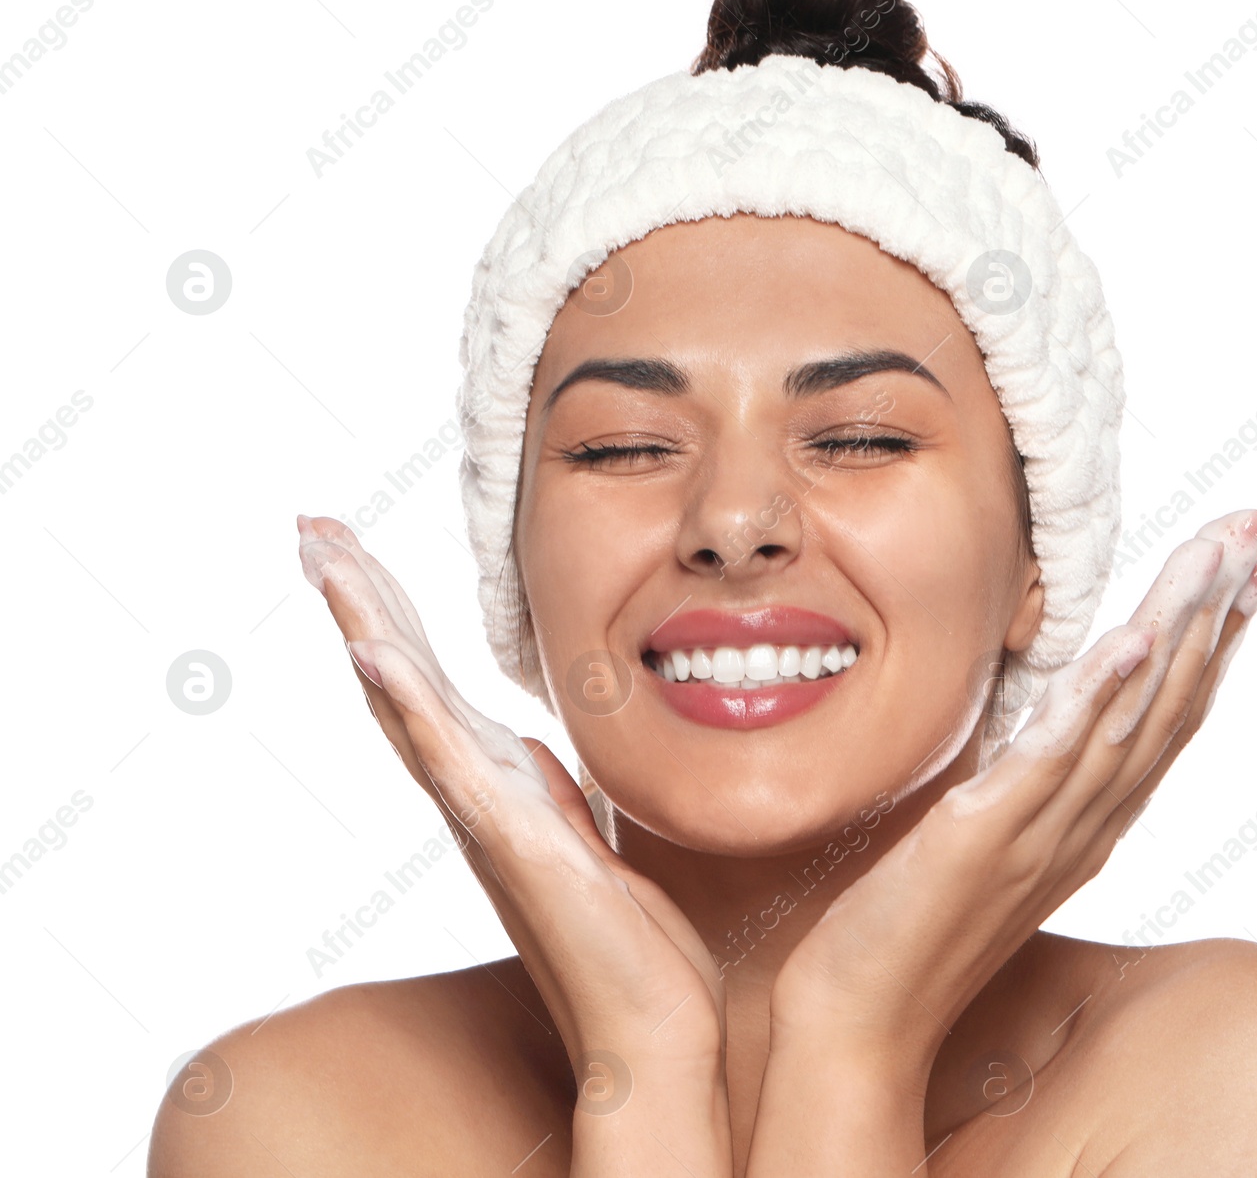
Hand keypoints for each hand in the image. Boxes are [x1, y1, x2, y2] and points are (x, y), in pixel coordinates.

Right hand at [295, 516, 732, 1174]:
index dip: (389, 611)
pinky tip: (370, 651)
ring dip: (365, 624)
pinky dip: (404, 704)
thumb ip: (557, 790)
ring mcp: (483, 817)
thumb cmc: (629, 940)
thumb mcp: (590, 833)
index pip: (430, 679)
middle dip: (357, 596)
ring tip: (326, 556)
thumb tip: (537, 746)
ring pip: (405, 705)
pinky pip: (448, 762)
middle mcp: (474, 795)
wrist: (651, 1025)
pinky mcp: (512, 842)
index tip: (350, 546)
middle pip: (397, 677)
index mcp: (497, 784)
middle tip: (312, 524)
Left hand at [765, 508, 1256, 1077]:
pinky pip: (1056, 756)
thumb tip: (1035, 710)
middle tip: (1255, 530)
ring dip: (1180, 629)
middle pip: (1173, 702)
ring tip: (1217, 555)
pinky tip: (1134, 640)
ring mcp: (1046, 831)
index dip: (1214, 638)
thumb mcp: (985, 829)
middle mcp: (1087, 823)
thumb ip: (1023, 774)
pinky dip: (1100, 696)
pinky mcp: (988, 835)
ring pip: (1134, 717)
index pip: (1168, 714)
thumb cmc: (913, 922)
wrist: (863, 1017)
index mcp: (1089, 818)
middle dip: (1218, 610)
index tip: (1246, 567)